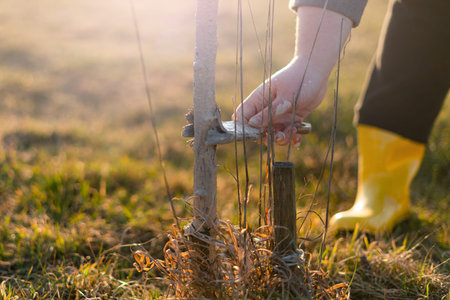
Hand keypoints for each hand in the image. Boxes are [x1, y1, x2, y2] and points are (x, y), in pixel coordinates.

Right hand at [233, 7, 350, 145]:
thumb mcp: (285, 98)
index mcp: (258, 99)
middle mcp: (265, 109)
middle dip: (268, 137)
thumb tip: (252, 124)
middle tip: (281, 135)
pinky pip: (286, 134)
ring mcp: (277, 115)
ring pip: (272, 134)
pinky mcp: (289, 118)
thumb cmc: (299, 79)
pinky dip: (291, 138)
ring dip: (282, 138)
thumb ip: (269, 113)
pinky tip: (298, 135)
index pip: (242, 116)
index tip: (256, 134)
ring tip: (293, 131)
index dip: (244, 128)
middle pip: (257, 130)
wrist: (316, 71)